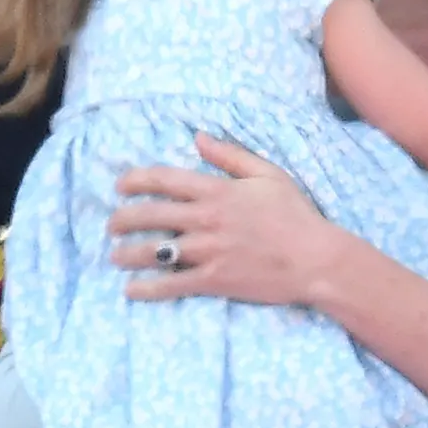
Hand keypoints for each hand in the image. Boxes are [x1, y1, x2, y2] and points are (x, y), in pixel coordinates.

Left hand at [108, 134, 337, 304]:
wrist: (315, 258)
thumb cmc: (295, 214)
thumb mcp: (268, 174)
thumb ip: (230, 155)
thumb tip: (198, 138)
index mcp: (218, 191)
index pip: (165, 180)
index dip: (136, 180)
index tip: (120, 185)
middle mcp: (207, 219)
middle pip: (151, 214)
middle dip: (123, 219)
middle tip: (112, 224)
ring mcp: (208, 251)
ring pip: (155, 251)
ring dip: (127, 253)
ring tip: (115, 256)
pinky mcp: (214, 280)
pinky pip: (171, 285)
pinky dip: (147, 288)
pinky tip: (131, 289)